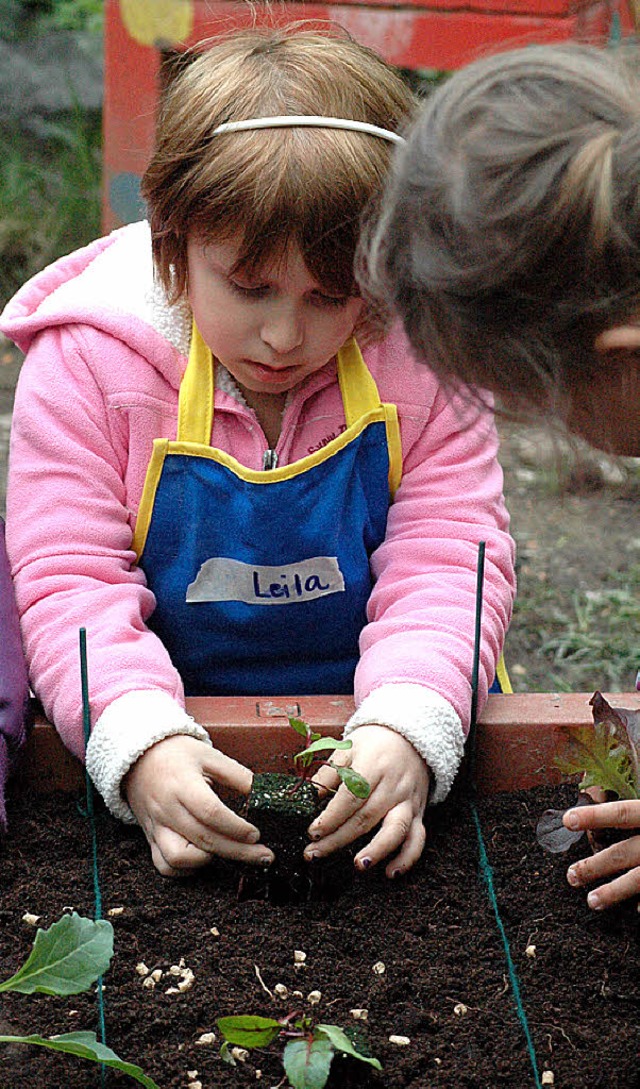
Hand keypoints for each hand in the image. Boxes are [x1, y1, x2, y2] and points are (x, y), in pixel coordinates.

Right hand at [124, 734, 273, 876]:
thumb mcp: (209, 755)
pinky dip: (185, 871)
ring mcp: (156, 827)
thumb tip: (262, 793)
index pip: (209, 812)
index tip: (257, 833)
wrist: (139, 757)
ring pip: (177, 859)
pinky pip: (164, 865)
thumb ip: (237, 775)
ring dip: (207, 861)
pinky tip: (206, 860)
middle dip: (238, 852)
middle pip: (202, 839)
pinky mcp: (150, 838)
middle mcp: (167, 809)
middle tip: (265, 856)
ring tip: (230, 853)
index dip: (236, 827)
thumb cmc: (177, 754)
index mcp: (182, 784)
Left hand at [303, 724, 429, 878]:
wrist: (411, 737)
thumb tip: (309, 799)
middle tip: (314, 855)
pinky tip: (391, 873)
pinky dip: (407, 858)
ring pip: (396, 830)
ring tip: (358, 866)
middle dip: (338, 839)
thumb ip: (329, 774)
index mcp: (373, 765)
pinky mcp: (419, 813)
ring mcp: (408, 801)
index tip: (312, 832)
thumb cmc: (374, 744)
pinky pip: (418, 838)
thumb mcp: (348, 748)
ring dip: (377, 851)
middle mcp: (393, 785)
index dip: (331, 817)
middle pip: (366, 817)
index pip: (351, 796)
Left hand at [563, 799, 639, 908]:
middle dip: (593, 865)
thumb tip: (595, 783)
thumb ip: (633, 800)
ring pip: (637, 879)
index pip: (622, 813)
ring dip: (613, 892)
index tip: (567, 820)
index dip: (594, 817)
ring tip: (592, 901)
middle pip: (623, 853)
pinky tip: (635, 909)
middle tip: (570, 875)